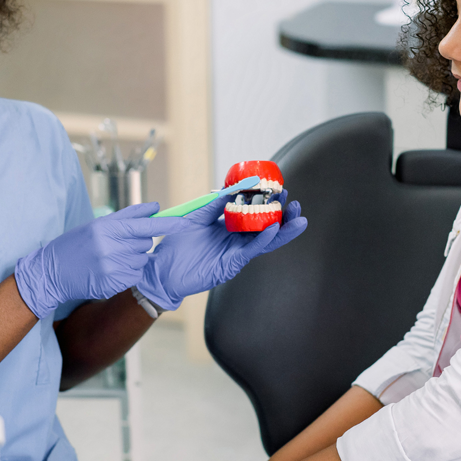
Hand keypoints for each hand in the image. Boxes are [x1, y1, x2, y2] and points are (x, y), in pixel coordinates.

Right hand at [15, 203, 191, 317]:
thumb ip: (129, 215)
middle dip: (137, 243)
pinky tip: (109, 271)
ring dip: (132, 259)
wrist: (52, 272)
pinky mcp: (113, 284)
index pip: (147, 225)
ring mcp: (112, 267)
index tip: (186, 223)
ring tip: (109, 259)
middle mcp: (111, 247)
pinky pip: (135, 276)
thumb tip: (156, 207)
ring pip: (142, 260)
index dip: (169, 225)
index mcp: (108, 228)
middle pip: (146, 243)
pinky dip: (127, 273)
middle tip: (116, 245)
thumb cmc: (76, 245)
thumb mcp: (97, 225)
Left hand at [137, 190, 306, 310]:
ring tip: (298, 219)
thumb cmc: (176, 247)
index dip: (268, 204)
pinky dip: (264, 239)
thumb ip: (213, 206)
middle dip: (284, 217)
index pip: (255, 215)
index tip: (279, 191)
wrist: (162, 270)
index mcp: (229, 229)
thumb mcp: (195, 219)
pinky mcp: (232, 264)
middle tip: (295, 204)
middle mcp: (236, 241)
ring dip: (283, 230)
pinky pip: (251, 250)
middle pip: (266, 228)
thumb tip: (229, 192)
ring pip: (266, 241)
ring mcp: (236, 253)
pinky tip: (274, 229)